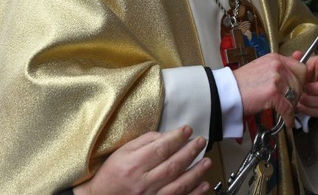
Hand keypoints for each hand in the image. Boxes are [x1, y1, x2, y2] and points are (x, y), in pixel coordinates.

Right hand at [74, 126, 210, 194]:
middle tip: (201, 141)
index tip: (188, 129)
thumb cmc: (111, 174)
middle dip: (190, 152)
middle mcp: (143, 182)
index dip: (177, 138)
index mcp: (134, 165)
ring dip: (196, 172)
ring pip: (179, 184)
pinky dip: (193, 193)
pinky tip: (203, 185)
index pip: (160, 149)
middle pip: (172, 165)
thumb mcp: (123, 152)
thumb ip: (144, 142)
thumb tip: (165, 136)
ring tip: (207, 161)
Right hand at [232, 53, 306, 127]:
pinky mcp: (273, 93)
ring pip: (295, 96)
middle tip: (288, 102)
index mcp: (275, 58)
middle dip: (296, 96)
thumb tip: (298, 58)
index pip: (301, 68)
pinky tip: (286, 120)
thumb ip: (280, 66)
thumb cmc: (242, 82)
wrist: (227, 91)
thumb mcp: (262, 67)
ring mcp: (276, 78)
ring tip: (283, 110)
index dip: (301, 81)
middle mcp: (277, 66)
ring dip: (291, 106)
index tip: (296, 89)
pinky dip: (288, 117)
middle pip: (300, 84)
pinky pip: (288, 108)